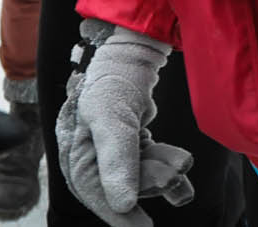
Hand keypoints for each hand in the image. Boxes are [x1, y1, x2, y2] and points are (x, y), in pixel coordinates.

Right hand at [57, 20, 193, 226]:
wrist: (134, 49)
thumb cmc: (114, 79)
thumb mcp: (113, 118)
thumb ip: (118, 161)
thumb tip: (123, 205)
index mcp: (76, 153)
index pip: (94, 193)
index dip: (119, 215)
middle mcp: (91, 154)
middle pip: (121, 187)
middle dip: (150, 183)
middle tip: (174, 172)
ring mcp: (112, 149)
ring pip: (139, 177)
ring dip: (162, 174)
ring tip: (180, 161)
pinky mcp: (131, 142)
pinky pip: (148, 165)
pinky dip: (165, 165)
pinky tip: (180, 165)